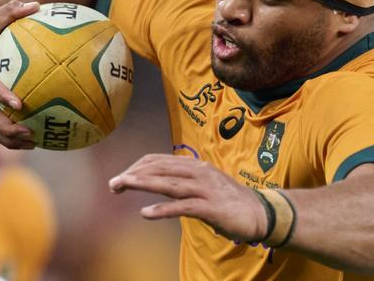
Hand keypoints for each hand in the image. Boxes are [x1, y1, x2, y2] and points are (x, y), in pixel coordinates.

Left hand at [108, 154, 267, 241]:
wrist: (261, 212)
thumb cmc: (230, 200)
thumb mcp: (205, 185)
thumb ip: (184, 181)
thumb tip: (161, 181)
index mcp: (195, 166)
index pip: (159, 160)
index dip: (138, 167)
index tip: (122, 178)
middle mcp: (199, 172)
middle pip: (160, 168)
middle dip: (134, 174)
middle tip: (112, 184)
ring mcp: (205, 189)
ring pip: (168, 183)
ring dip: (142, 184)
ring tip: (121, 186)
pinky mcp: (211, 207)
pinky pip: (183, 207)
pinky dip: (163, 210)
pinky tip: (145, 214)